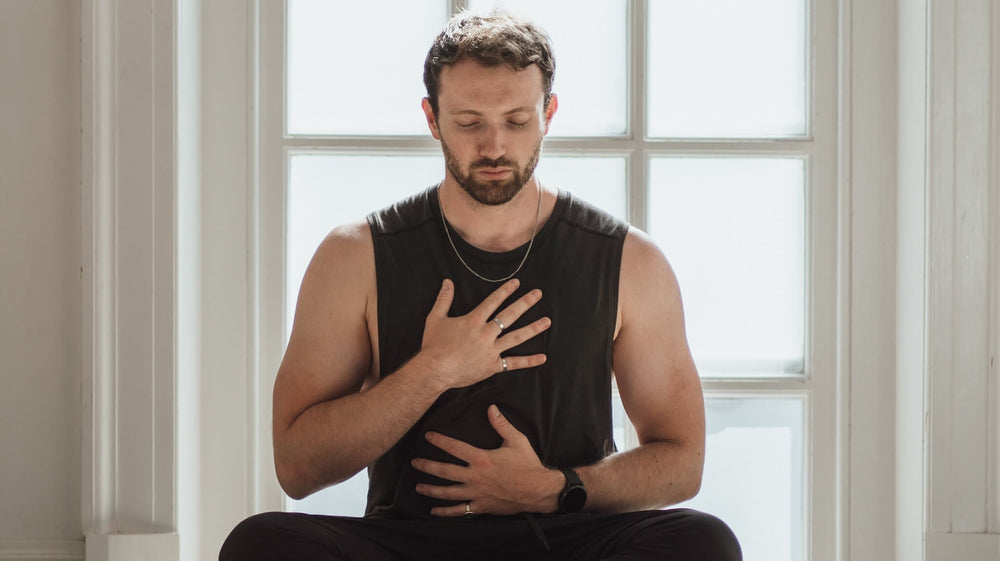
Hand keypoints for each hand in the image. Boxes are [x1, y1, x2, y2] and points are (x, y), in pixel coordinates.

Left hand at [411, 404, 562, 515]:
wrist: (539, 490)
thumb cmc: (528, 464)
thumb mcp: (517, 440)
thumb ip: (501, 424)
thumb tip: (491, 408)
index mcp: (481, 458)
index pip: (454, 447)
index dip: (439, 440)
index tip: (428, 436)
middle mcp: (475, 476)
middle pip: (445, 471)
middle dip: (427, 466)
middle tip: (414, 463)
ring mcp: (476, 493)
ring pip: (448, 492)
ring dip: (431, 489)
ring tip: (418, 487)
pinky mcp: (481, 506)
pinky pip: (460, 510)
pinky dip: (445, 512)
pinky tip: (434, 511)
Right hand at [420, 278, 550, 389]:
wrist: (434, 371)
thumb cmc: (433, 345)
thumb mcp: (435, 318)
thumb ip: (444, 299)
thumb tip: (447, 282)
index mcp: (473, 321)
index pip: (493, 301)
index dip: (506, 290)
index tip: (517, 283)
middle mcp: (485, 333)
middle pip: (510, 315)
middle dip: (525, 303)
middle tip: (538, 294)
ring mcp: (491, 350)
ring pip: (516, 337)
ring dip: (533, 328)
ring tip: (547, 321)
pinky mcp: (492, 366)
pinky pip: (513, 363)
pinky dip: (528, 361)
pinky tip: (542, 357)